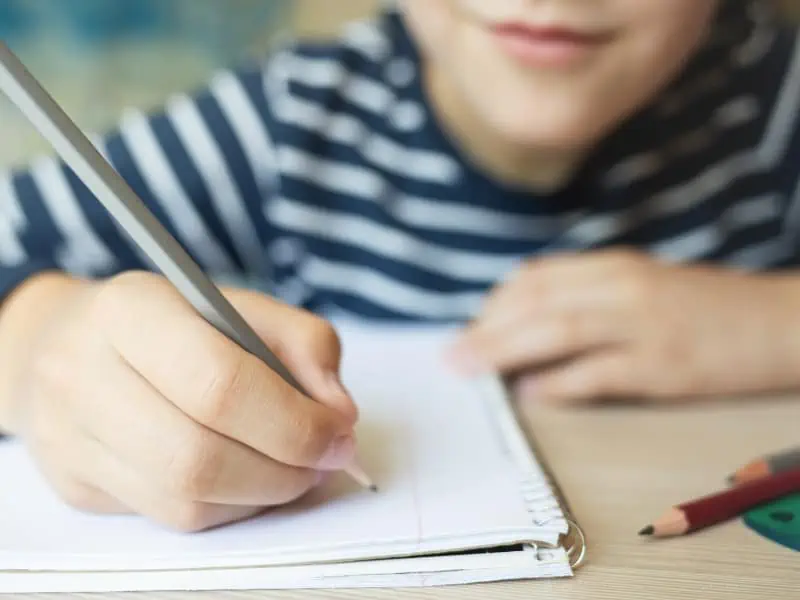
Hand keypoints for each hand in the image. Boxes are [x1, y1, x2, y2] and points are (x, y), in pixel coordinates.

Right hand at [3, 271, 356, 531]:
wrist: (62, 341)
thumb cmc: (169, 322)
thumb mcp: (241, 306)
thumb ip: (305, 344)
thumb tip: (340, 413)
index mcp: (130, 311)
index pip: (219, 385)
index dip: (293, 421)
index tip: (339, 432)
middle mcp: (82, 374)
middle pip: (199, 457)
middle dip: (284, 469)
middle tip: (326, 459)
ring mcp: (69, 438)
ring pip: (185, 500)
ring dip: (262, 495)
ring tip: (296, 470)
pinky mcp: (76, 484)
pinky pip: (171, 518)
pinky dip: (230, 506)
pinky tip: (251, 479)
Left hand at [448, 250, 799, 404]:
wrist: (784, 321)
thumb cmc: (708, 307)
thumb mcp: (646, 286)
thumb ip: (590, 299)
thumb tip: (532, 329)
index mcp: (617, 266)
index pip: (538, 278)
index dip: (495, 303)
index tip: (471, 327)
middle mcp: (624, 288)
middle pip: (536, 302)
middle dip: (486, 328)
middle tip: (451, 355)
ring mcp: (644, 325)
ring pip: (556, 330)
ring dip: (504, 351)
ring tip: (470, 370)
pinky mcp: (664, 366)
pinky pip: (596, 373)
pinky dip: (557, 383)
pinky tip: (529, 394)